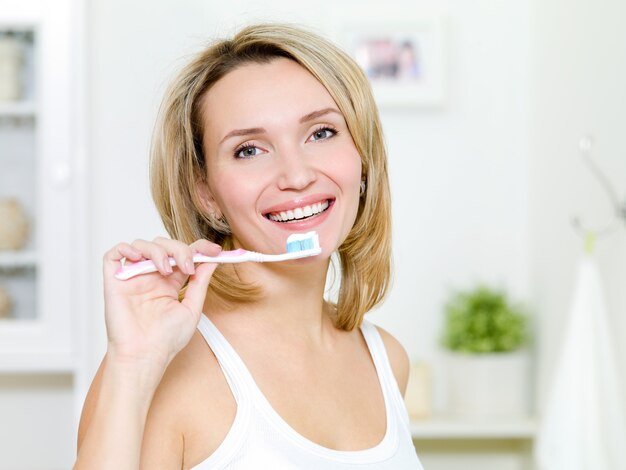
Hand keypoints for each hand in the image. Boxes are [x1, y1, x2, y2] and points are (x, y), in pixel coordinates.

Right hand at [102, 237, 220, 373]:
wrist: (144, 357)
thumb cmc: (166, 340)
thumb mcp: (191, 309)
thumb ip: (199, 283)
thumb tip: (211, 261)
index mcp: (169, 283)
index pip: (183, 255)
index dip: (199, 247)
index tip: (215, 250)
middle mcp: (151, 277)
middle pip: (164, 245)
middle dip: (179, 249)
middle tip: (187, 266)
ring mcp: (133, 278)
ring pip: (142, 245)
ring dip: (158, 250)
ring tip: (165, 269)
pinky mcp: (114, 281)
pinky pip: (113, 255)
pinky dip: (126, 248)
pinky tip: (139, 258)